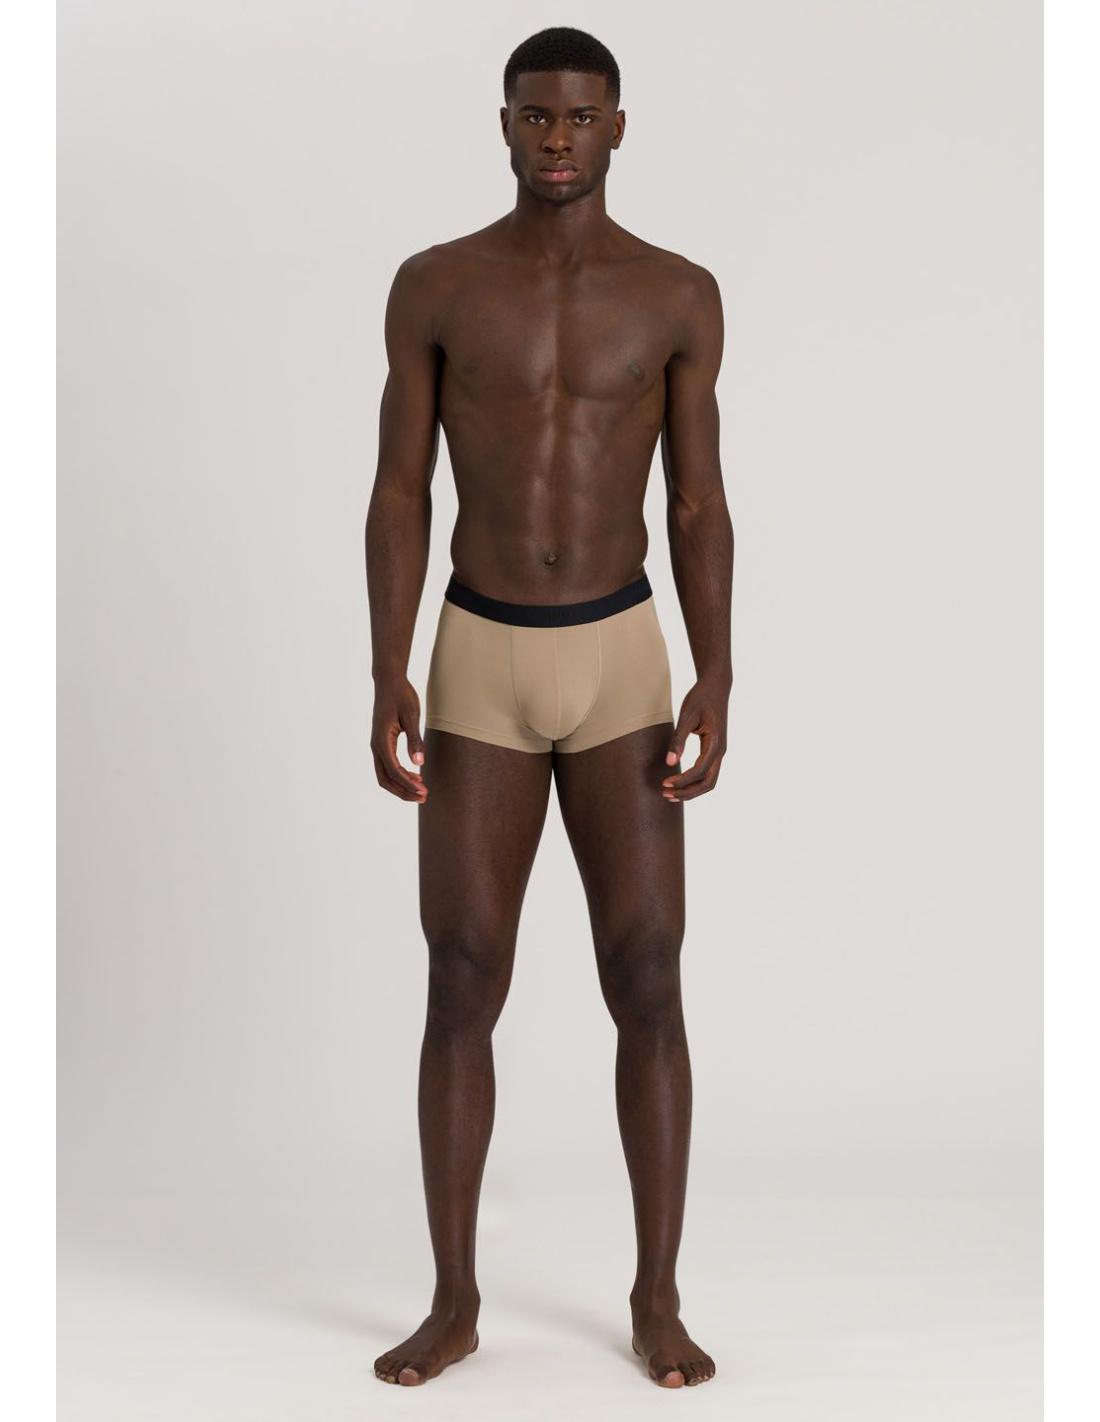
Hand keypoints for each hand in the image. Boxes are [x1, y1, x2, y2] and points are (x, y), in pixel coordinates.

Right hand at [371, 677, 427, 802]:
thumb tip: (419, 763)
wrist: (389, 682)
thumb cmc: (401, 696)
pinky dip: (400, 775)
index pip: (394, 771)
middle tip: (423, 797)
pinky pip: (387, 766)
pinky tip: (415, 776)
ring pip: (385, 775)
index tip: (424, 792)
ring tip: (421, 790)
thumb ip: (415, 740)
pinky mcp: (381, 743)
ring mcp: (377, 745)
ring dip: (401, 785)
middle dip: (403, 792)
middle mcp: (376, 746)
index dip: (408, 784)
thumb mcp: (411, 716)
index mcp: (381, 741)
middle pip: (385, 779)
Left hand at [661, 678, 729, 802]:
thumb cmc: (700, 698)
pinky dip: (695, 782)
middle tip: (665, 794)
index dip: (682, 780)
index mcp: (715, 743)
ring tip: (670, 793)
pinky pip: (708, 774)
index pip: (699, 770)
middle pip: (708, 783)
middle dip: (687, 792)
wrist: (716, 686)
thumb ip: (678, 740)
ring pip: (709, 781)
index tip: (664, 783)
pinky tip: (679, 783)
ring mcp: (720, 752)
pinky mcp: (715, 750)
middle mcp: (721, 751)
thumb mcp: (686, 716)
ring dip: (691, 791)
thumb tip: (669, 762)